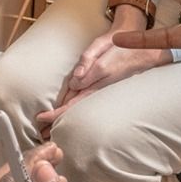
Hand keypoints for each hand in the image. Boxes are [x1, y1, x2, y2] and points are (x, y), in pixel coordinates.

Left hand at [34, 14, 169, 137]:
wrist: (139, 48)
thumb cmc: (119, 49)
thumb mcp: (101, 53)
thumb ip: (87, 67)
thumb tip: (74, 82)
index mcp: (93, 85)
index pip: (70, 104)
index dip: (55, 113)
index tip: (40, 118)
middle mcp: (95, 90)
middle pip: (72, 110)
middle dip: (57, 122)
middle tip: (41, 133)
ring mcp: (97, 89)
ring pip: (76, 106)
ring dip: (63, 117)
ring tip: (49, 128)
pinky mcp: (100, 86)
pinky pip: (83, 100)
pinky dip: (72, 107)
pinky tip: (66, 111)